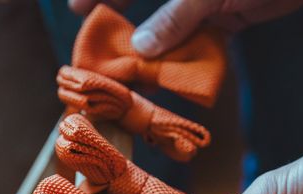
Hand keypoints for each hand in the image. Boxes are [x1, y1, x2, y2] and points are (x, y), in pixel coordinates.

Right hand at [68, 0, 302, 56]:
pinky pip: (197, 37)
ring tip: (136, 77)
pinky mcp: (226, 14)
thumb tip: (141, 46)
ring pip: (169, 25)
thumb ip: (176, 15)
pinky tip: (170, 75)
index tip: (76, 10)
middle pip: (146, 5)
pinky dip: (184, 56)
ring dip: (154, 50)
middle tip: (106, 55)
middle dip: (124, 28)